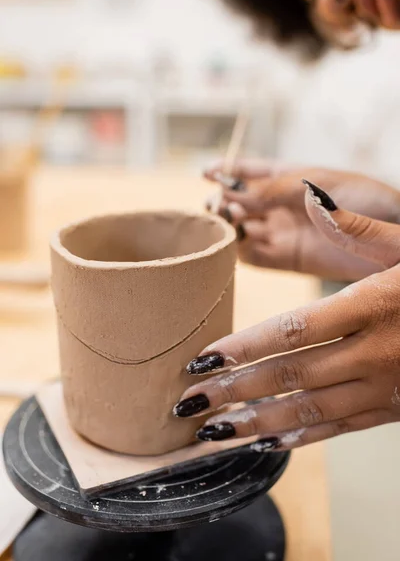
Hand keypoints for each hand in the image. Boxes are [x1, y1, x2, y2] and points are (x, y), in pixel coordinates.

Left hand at [174, 181, 399, 450]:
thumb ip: (357, 226)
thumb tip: (310, 195)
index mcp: (374, 305)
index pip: (296, 329)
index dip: (246, 346)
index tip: (204, 358)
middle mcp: (376, 351)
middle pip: (291, 374)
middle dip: (235, 390)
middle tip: (187, 402)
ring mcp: (385, 387)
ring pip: (310, 410)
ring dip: (256, 422)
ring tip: (212, 430)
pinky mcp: (393, 409)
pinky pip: (341, 428)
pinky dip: (301, 436)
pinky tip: (266, 441)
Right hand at [206, 160, 399, 280]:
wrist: (392, 237)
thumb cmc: (362, 198)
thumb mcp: (315, 184)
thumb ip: (273, 190)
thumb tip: (232, 195)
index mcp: (287, 179)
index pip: (249, 171)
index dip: (225, 170)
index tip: (205, 172)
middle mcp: (279, 206)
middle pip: (238, 203)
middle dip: (221, 202)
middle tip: (216, 206)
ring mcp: (280, 233)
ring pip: (240, 230)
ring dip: (226, 227)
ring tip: (225, 223)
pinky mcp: (285, 260)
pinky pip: (252, 257)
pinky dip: (236, 253)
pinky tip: (230, 247)